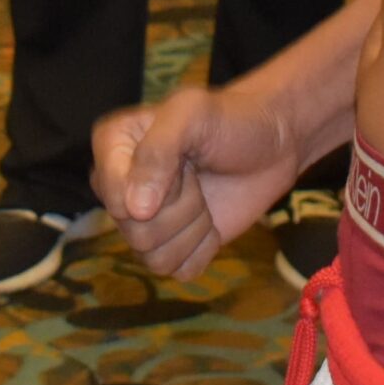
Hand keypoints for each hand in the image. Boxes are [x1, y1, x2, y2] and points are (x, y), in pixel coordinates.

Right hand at [93, 83, 304, 281]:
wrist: (271, 144)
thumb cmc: (230, 120)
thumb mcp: (191, 114)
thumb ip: (157, 151)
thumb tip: (135, 212)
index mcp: (112, 146)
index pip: (115, 198)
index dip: (156, 191)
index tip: (183, 164)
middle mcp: (120, 186)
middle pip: (137, 233)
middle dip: (182, 209)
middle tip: (197, 177)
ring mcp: (146, 220)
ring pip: (155, 257)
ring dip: (193, 229)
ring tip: (203, 197)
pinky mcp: (175, 246)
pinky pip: (178, 271)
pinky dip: (203, 249)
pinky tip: (210, 220)